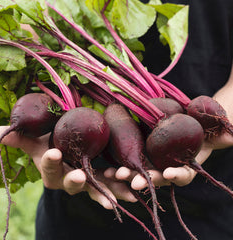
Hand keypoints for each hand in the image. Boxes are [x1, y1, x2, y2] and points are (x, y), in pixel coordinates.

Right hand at [0, 126, 136, 208]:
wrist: (68, 155)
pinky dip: (122, 189)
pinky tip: (135, 192)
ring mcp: (88, 182)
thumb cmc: (52, 147)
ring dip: (107, 190)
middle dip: (75, 181)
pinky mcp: (104, 181)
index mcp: (53, 171)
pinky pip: (114, 186)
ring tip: (116, 193)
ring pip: (96, 189)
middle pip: (72, 183)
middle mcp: (70, 180)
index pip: (48, 168)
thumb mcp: (37, 142)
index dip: (49, 162)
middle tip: (79, 177)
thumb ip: (21, 138)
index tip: (53, 153)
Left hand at [112, 131, 232, 189]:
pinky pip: (131, 160)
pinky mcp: (143, 152)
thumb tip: (231, 136)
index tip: (170, 174)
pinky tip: (108, 167)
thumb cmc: (202, 125)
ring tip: (115, 174)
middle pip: (158, 177)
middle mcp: (169, 165)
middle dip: (147, 180)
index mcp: (186, 163)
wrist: (188, 118)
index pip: (184, 174)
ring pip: (141, 171)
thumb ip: (221, 135)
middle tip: (134, 182)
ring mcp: (155, 160)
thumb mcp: (213, 128)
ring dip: (128, 174)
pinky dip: (120, 164)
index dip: (179, 175)